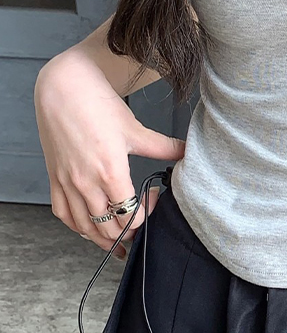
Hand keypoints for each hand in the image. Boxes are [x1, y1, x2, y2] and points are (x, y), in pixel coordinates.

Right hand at [34, 52, 185, 257]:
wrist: (64, 89)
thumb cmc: (98, 106)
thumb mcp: (135, 129)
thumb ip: (163, 147)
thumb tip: (187, 152)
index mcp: (110, 172)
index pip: (129, 214)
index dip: (146, 215)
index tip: (153, 199)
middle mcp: (85, 183)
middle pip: (107, 227)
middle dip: (127, 232)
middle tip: (140, 224)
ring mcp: (67, 183)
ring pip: (84, 227)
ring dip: (102, 239)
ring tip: (118, 242)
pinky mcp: (54, 179)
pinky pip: (63, 214)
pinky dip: (77, 226)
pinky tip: (89, 227)